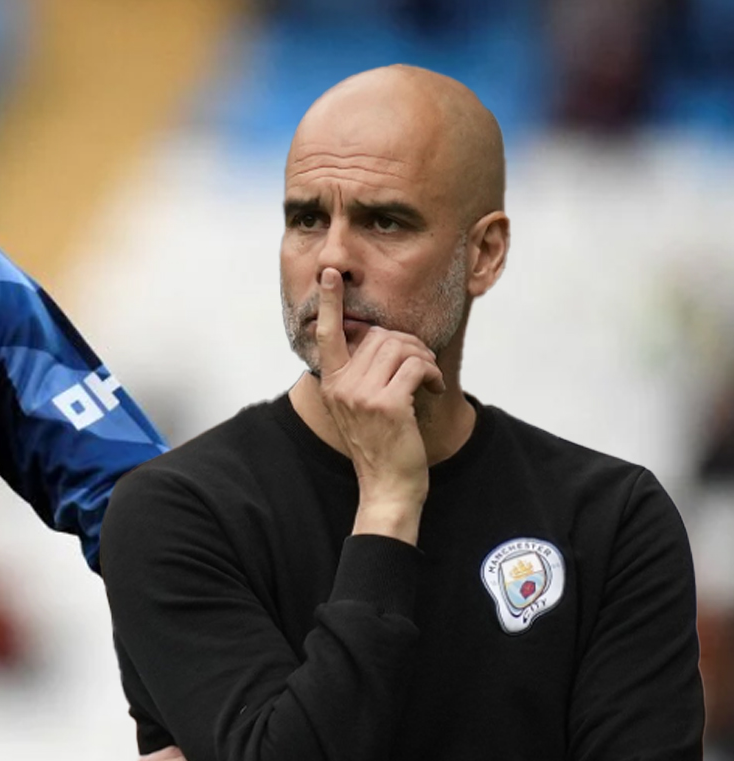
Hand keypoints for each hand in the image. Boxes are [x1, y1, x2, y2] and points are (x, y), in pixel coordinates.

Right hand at [313, 268, 442, 540]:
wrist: (387, 487)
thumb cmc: (380, 445)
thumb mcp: (358, 407)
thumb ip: (360, 374)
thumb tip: (381, 339)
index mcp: (330, 382)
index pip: (326, 333)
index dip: (329, 302)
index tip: (329, 274)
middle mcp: (340, 385)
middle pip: (379, 336)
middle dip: (408, 344)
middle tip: (422, 367)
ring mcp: (361, 395)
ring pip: (400, 347)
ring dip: (424, 358)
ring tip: (428, 380)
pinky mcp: (387, 404)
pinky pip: (417, 366)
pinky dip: (433, 373)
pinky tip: (433, 389)